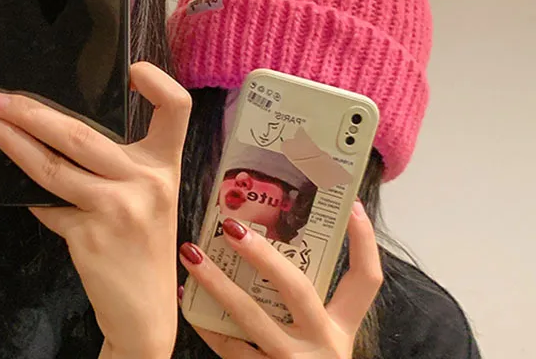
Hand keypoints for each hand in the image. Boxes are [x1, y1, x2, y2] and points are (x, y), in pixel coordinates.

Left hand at [0, 62, 190, 358]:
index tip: (131, 69)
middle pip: (80, 134)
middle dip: (30, 111)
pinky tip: (11, 180)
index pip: (177, 109)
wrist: (145, 313)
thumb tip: (58, 126)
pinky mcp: (88, 236)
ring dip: (9, 141)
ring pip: (51, 165)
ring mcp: (117, 209)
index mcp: (165, 164)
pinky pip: (46, 204)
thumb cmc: (143, 244)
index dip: (159, 81)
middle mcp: (146, 181)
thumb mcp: (148, 195)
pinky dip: (29, 194)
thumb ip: (120, 163)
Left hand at [179, 203, 382, 357]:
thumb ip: (305, 304)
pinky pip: (229, 347)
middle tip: (230, 225)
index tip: (353, 205)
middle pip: (296, 287)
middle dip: (262, 253)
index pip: (366, 282)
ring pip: (251, 316)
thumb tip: (270, 247)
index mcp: (342, 330)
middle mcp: (323, 345)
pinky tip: (185, 299)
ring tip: (191, 254)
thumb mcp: (319, 339)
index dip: (363, 243)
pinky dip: (206, 322)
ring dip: (217, 283)